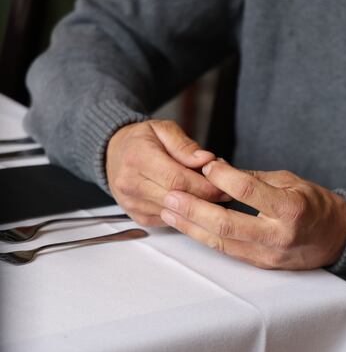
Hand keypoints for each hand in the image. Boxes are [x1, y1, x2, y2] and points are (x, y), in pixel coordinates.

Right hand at [106, 120, 226, 225]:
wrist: (113, 153)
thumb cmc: (141, 140)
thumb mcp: (163, 129)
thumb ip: (185, 145)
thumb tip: (206, 159)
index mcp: (138, 157)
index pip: (178, 179)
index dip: (205, 185)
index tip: (224, 184)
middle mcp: (130, 183)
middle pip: (178, 199)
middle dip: (206, 199)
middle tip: (225, 193)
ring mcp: (131, 203)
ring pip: (174, 213)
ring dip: (198, 208)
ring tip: (212, 197)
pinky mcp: (137, 216)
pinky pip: (169, 221)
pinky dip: (185, 214)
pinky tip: (194, 204)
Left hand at [160, 159, 345, 269]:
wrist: (336, 238)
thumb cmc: (314, 205)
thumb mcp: (291, 181)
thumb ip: (254, 178)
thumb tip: (218, 169)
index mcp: (290, 209)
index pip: (248, 191)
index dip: (223, 177)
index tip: (207, 166)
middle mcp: (278, 235)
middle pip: (226, 224)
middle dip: (194, 209)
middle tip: (170, 196)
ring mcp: (269, 254)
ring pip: (221, 242)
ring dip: (191, 227)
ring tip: (169, 212)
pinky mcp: (261, 265)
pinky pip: (228, 251)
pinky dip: (205, 238)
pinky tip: (189, 227)